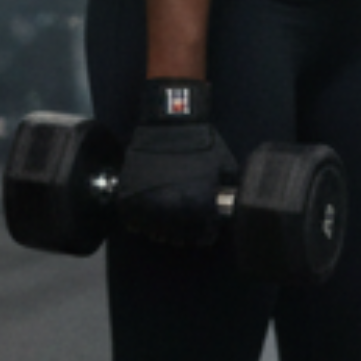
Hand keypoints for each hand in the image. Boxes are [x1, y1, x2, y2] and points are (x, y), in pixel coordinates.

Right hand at [112, 78, 230, 246]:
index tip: (199, 234)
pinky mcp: (129, 193)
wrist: (170, 123)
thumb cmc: (200, 143)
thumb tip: (231, 205)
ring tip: (161, 226)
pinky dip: (136, 222)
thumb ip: (226, 190)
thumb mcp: (223, 166)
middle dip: (178, 236)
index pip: (198, 236)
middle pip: (173, 238)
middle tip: (179, 231)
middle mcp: (171, 209)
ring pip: (151, 231)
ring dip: (157, 231)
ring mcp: (147, 202)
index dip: (200, 237)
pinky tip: (143, 220)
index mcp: (195, 206)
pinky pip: (130, 218)